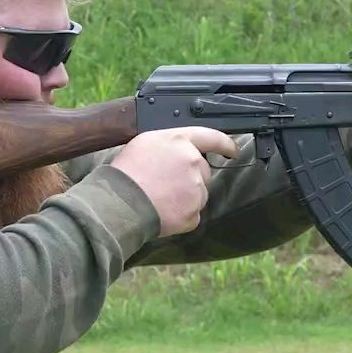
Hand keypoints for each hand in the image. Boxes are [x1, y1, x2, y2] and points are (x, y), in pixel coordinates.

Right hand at [110, 127, 238, 235]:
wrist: (118, 203)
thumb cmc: (125, 172)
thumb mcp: (146, 143)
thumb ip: (171, 144)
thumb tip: (181, 151)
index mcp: (180, 141)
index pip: (212, 137)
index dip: (226, 144)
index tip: (233, 150)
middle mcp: (192, 162)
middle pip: (203, 170)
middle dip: (191, 177)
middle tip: (165, 183)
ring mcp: (195, 188)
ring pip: (199, 193)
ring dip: (185, 196)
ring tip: (159, 197)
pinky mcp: (193, 212)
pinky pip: (192, 213)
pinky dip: (181, 215)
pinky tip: (162, 211)